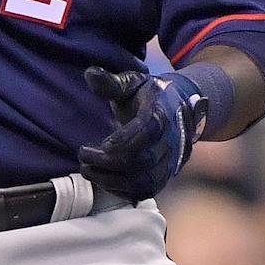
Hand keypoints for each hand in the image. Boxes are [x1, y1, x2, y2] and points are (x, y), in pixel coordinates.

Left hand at [76, 66, 207, 201]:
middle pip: (142, 160)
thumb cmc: (149, 95)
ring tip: (87, 171)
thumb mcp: (132, 83)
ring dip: (112, 180)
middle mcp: (169, 142)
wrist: (181, 110)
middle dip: (108, 162)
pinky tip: (102, 182)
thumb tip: (90, 73)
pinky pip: (146, 191)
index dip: (125, 140)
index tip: (103, 144)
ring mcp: (169, 162)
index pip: (147, 131)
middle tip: (83, 155)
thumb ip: (111, 82)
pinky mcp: (164, 176)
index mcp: (161, 115)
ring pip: (145, 181)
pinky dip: (123, 191)